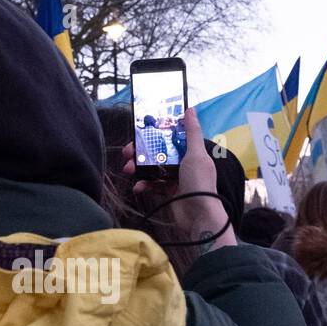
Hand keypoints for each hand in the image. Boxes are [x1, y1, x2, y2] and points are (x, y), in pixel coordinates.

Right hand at [122, 107, 233, 247]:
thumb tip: (190, 109)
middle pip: (157, 152)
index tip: (139, 133)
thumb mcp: (196, 154)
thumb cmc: (199, 182)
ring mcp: (175, 178)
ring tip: (128, 170)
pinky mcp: (168, 192)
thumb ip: (192, 133)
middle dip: (140, 152)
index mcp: (190, 152)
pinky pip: (152, 184)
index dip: (154, 134)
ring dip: (138, 168)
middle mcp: (182, 163)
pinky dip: (143, 184)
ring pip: (152, 168)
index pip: (169, 138)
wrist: (199, 216)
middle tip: (126, 153)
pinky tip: (138, 187)